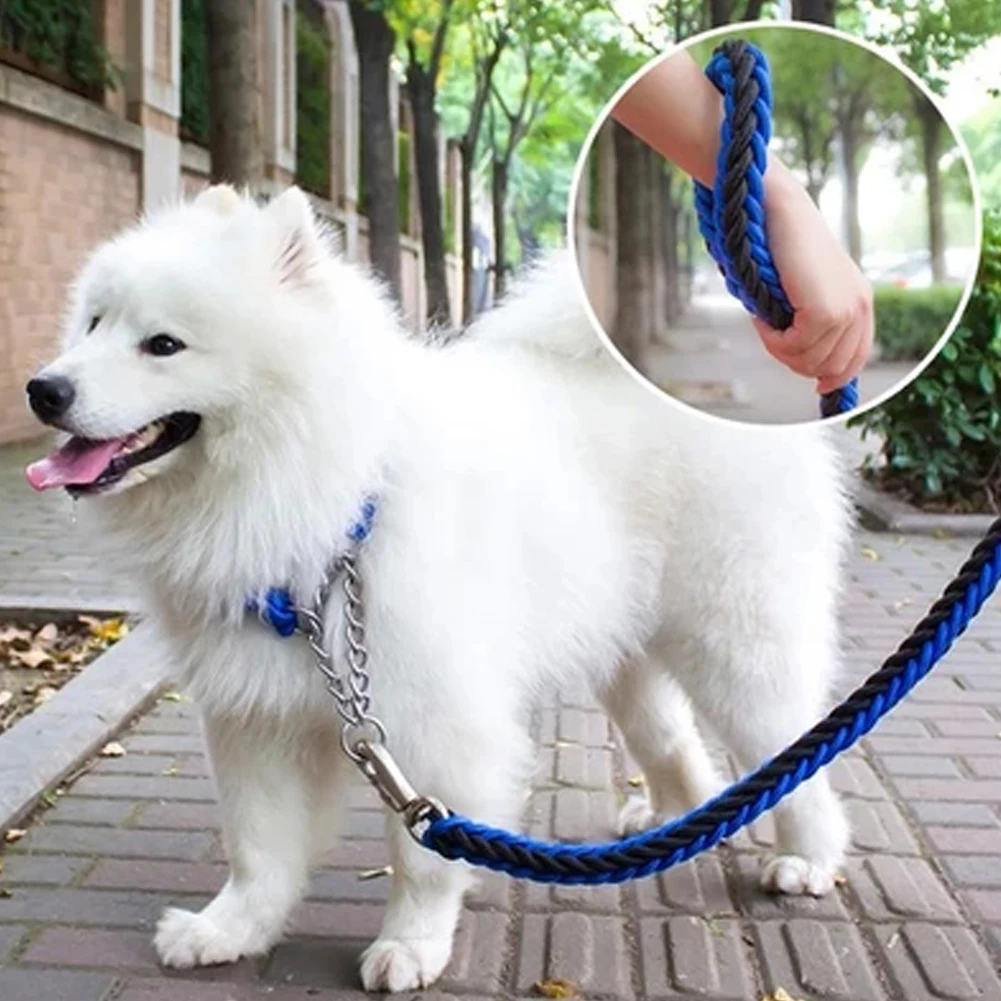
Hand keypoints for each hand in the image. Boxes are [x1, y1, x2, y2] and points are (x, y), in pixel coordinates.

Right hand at [752, 160, 873, 394]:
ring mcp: (846, 309)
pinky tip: (761, 318)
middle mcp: (860, 306)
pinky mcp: (826, 311)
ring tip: (764, 322)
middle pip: (830, 367)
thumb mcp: (805, 287)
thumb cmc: (781, 245)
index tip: (817, 384)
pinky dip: (772, 340)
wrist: (776, 211)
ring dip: (779, 349)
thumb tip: (806, 361)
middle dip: (795, 362)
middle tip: (770, 338)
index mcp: (860, 301)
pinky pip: (795, 347)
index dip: (836, 376)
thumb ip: (813, 318)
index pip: (856, 357)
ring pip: (810, 361)